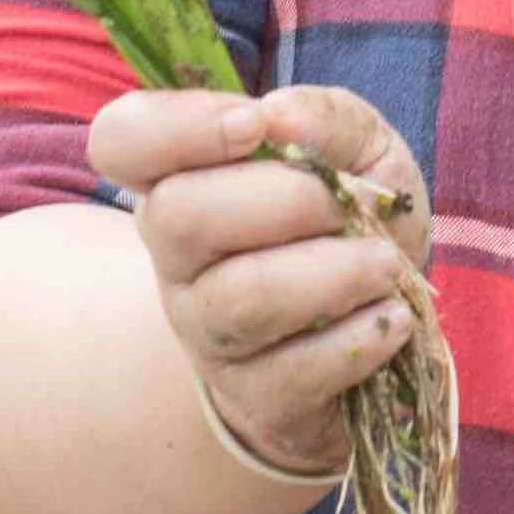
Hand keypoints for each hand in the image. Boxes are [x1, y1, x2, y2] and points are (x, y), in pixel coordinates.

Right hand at [87, 85, 428, 488]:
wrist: (377, 330)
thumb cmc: (351, 225)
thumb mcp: (360, 152)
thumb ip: (327, 119)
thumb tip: (280, 115)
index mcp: (185, 179)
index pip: (122, 141)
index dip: (177, 126)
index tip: (254, 125)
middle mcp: (177, 259)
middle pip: (180, 215)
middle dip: (287, 199)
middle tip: (349, 206)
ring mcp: (208, 335)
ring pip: (240, 298)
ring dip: (332, 273)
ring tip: (387, 265)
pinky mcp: (256, 398)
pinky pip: (294, 369)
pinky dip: (358, 337)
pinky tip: (391, 319)